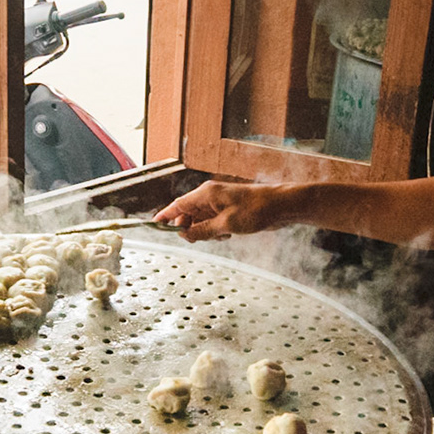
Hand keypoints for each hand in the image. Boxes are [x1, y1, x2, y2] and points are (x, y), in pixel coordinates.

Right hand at [154, 182, 279, 241]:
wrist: (280, 207)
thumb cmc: (255, 210)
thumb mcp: (225, 225)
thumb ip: (202, 231)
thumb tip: (184, 235)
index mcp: (206, 194)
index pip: (178, 205)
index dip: (165, 216)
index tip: (154, 226)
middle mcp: (210, 197)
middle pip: (187, 215)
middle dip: (189, 229)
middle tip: (197, 240)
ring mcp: (219, 204)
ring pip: (200, 221)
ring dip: (205, 232)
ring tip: (221, 235)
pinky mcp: (228, 211)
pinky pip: (212, 223)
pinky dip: (215, 231)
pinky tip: (228, 234)